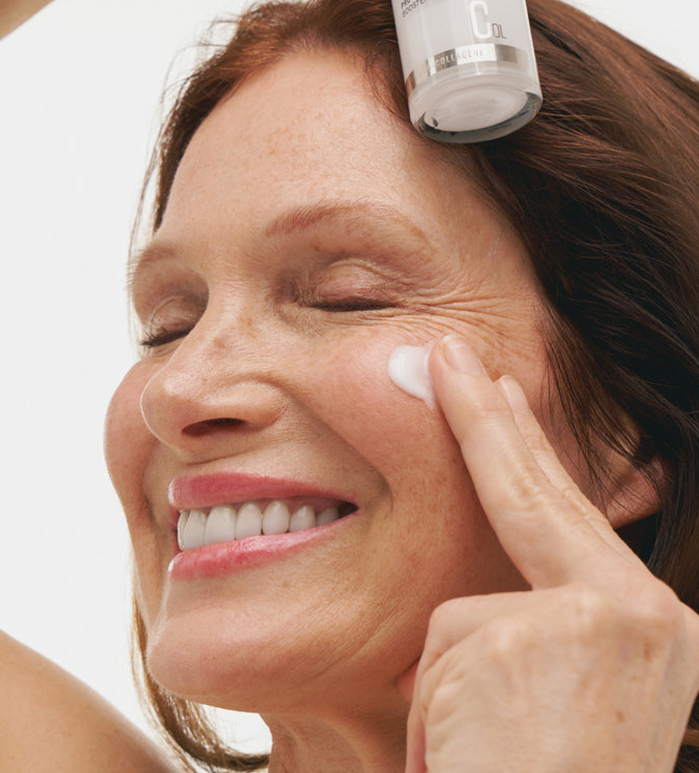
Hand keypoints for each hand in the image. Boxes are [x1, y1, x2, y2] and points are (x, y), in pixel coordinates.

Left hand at [402, 334, 698, 772]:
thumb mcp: (528, 708)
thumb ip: (515, 634)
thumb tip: (470, 595)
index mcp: (642, 627)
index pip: (559, 514)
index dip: (519, 444)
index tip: (494, 385)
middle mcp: (645, 612)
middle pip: (533, 495)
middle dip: (483, 420)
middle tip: (443, 352)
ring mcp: (607, 615)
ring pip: (466, 613)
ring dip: (449, 700)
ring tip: (483, 765)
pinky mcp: (552, 627)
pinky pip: (447, 652)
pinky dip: (438, 717)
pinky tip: (474, 761)